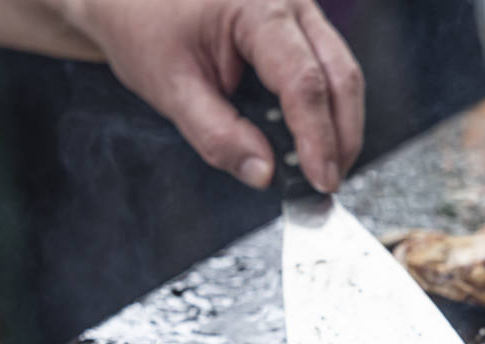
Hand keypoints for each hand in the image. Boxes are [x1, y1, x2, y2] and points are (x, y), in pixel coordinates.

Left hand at [63, 0, 363, 192]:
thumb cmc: (143, 25)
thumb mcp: (171, 88)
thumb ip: (218, 134)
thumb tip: (264, 173)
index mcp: (257, 7)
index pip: (303, 81)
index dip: (317, 138)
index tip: (319, 181)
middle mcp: (289, 1)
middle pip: (340, 75)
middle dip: (341, 136)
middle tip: (327, 185)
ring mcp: (298, 10)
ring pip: (342, 72)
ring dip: (339, 125)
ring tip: (323, 169)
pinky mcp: (297, 26)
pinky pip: (326, 67)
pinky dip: (325, 108)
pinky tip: (313, 141)